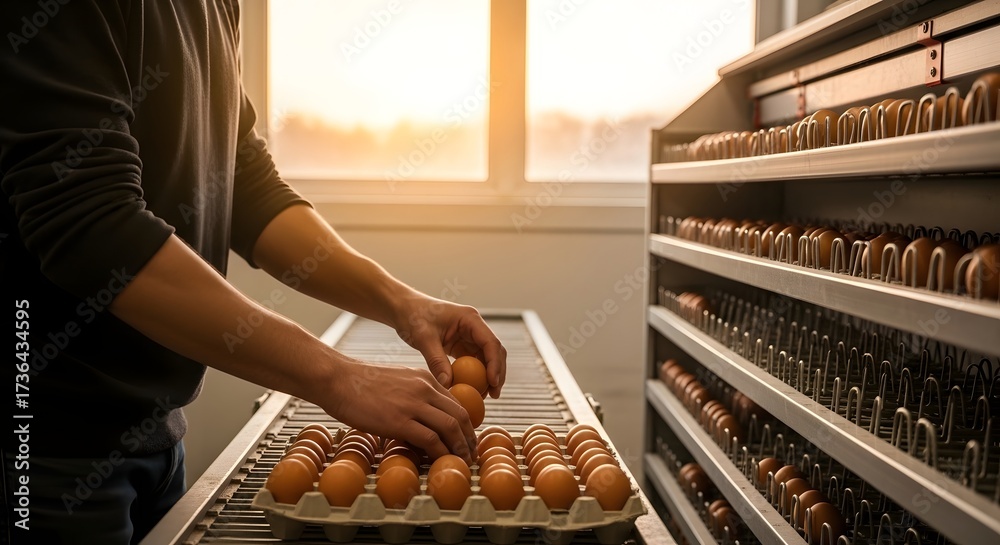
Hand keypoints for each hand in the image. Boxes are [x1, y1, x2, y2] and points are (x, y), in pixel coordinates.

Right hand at [323, 359, 477, 462]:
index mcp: (425, 378)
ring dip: (459, 447)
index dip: (466, 424)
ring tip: (461, 461)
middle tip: (470, 453)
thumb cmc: (360, 383)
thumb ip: (414, 395)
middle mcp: (424, 388)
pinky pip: (430, 439)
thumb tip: (423, 419)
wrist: (338, 379)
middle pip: (460, 415)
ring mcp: (413, 404)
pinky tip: (440, 461)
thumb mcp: (397, 381)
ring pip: (450, 427)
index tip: (466, 438)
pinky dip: (440, 452)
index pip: (456, 402)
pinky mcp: (399, 420)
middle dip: (469, 437)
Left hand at [393, 294, 506, 398]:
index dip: (495, 364)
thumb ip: (436, 361)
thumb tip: (447, 386)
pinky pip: (472, 363)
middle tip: (494, 395)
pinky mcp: (461, 346)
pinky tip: (470, 390)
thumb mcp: (424, 338)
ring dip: (487, 377)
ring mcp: (468, 336)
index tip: (493, 383)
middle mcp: (474, 327)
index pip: (490, 342)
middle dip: (497, 373)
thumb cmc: (413, 316)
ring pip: (486, 359)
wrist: (404, 309)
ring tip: (484, 396)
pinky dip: (473, 376)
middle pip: (494, 351)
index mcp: (470, 319)